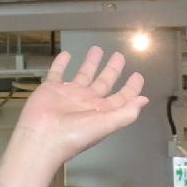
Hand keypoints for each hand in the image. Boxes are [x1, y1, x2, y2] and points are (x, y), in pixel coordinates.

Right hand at [0, 49, 153, 186]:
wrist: (42, 137)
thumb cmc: (75, 133)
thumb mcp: (106, 124)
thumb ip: (126, 112)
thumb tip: (144, 100)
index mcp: (102, 111)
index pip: (121, 98)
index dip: (131, 88)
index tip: (138, 75)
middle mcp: (87, 102)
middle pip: (103, 82)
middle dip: (112, 69)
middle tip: (119, 56)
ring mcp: (69, 95)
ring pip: (83, 75)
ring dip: (90, 63)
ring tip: (96, 49)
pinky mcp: (51, 89)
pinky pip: (57, 73)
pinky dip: (61, 64)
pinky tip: (66, 54)